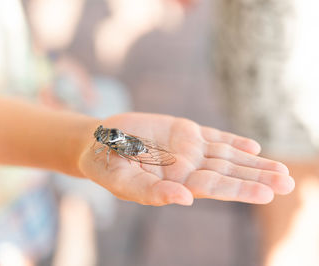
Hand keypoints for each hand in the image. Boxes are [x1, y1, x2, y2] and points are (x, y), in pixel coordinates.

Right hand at [79, 112, 293, 205]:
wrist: (99, 142)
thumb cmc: (105, 166)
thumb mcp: (123, 181)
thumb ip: (152, 192)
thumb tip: (185, 200)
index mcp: (175, 183)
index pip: (213, 188)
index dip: (239, 189)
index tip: (266, 193)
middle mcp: (186, 168)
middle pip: (228, 173)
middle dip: (257, 178)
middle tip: (287, 183)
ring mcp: (187, 149)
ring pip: (226, 155)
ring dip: (254, 162)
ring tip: (281, 170)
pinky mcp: (184, 131)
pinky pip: (214, 136)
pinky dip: (233, 141)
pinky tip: (253, 146)